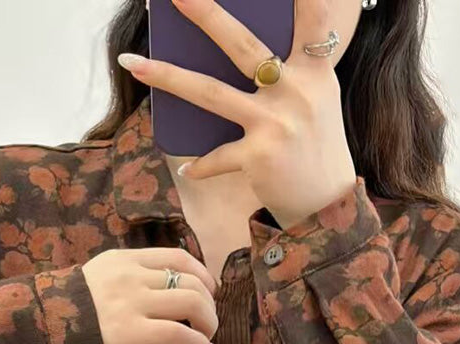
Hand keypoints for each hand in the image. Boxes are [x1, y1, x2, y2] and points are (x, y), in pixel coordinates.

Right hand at [82, 247, 218, 343]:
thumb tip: (164, 284)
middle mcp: (133, 276)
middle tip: (209, 319)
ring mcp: (133, 303)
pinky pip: (177, 334)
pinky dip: (198, 342)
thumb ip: (128, 274)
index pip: (177, 257)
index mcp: (125, 259)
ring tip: (208, 335)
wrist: (42, 324)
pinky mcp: (131, 331)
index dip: (202, 273)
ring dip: (209, 321)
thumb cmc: (70, 305)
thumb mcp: (98, 275)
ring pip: (190, 303)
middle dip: (209, 302)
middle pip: (190, 281)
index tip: (210, 289)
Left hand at [118, 0, 357, 230]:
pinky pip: (215, 156)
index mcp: (315, 71)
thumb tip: (237, 54)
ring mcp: (276, 124)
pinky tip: (186, 167)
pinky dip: (200, 164)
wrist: (328, 207)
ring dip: (166, 76)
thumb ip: (286, 72)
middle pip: (243, 45)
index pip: (313, 19)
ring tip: (131, 62)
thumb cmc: (314, 148)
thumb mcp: (313, 101)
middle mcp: (297, 91)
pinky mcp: (259, 157)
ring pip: (210, 92)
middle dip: (207, 14)